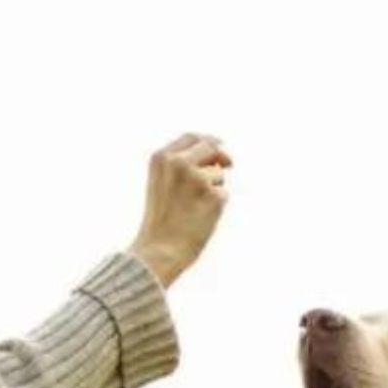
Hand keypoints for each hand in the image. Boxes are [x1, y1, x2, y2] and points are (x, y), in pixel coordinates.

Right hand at [129, 132, 230, 287]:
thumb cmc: (161, 221)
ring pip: (218, 174)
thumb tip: (220, 157)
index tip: (217, 146)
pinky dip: (216, 206)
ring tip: (193, 210)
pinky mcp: (214, 195)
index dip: (207, 141)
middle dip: (221, 155)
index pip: (191, 137)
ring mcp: (197, 178)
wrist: (159, 250)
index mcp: (161, 157)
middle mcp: (179, 163)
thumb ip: (181, 165)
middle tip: (228, 164)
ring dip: (214, 188)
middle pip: (211, 146)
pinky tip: (199, 218)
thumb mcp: (161, 184)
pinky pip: (223, 194)